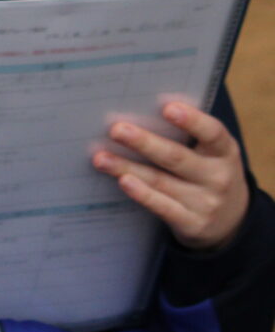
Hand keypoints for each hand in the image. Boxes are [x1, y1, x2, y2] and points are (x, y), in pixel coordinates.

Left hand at [93, 101, 250, 251]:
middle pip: (177, 157)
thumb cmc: (207, 173)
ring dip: (127, 167)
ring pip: (160, 181)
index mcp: (224, 152)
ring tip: (101, 157)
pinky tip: (123, 181)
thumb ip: (186, 137)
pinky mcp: (192, 224)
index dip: (193, 121)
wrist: (231, 221)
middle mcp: (218, 177)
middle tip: (116, 129)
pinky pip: (162, 207)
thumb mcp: (210, 154)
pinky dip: (142, 194)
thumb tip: (137, 113)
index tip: (167, 108)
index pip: (213, 133)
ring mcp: (206, 203)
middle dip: (145, 143)